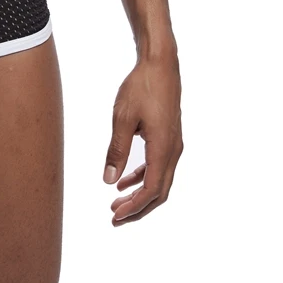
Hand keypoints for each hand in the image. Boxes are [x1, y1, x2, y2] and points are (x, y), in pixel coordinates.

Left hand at [103, 55, 182, 224]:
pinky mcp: (169, 137)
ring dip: (139, 194)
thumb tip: (109, 180)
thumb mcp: (122, 119)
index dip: (134, 207)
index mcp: (163, 148)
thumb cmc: (141, 87)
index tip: (116, 215)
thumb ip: (116, 151)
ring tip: (116, 203)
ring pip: (160, 180)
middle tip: (115, 217)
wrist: (160, 65)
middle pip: (159, 192)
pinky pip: (158, 166)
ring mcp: (173, 144)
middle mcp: (173, 150)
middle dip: (138, 207)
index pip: (151, 189)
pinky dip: (142, 176)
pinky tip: (124, 179)